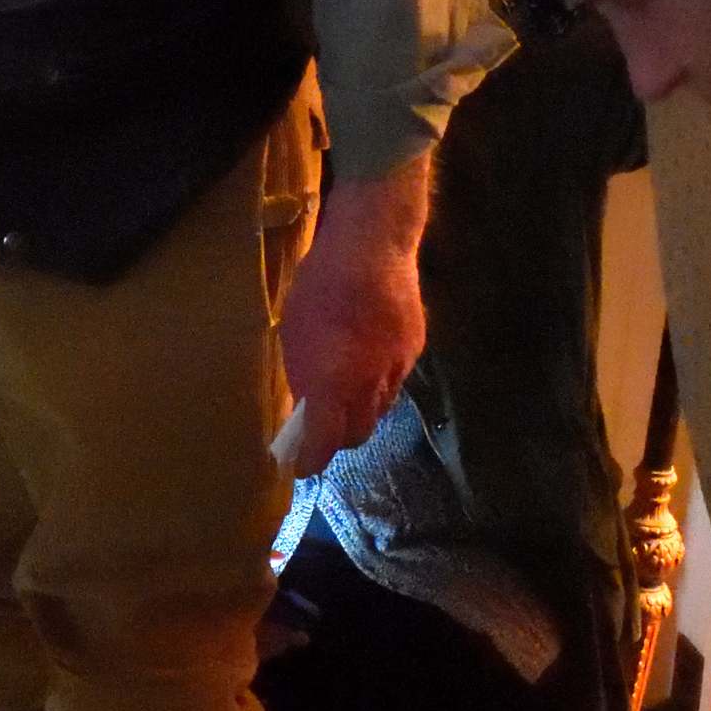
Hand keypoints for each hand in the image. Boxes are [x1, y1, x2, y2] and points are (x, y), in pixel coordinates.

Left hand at [274, 157, 431, 476]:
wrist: (374, 244)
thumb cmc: (320, 284)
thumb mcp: (295, 331)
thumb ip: (303, 375)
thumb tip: (306, 405)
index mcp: (333, 383)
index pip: (325, 442)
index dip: (311, 459)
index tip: (299, 466)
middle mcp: (369, 385)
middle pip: (358, 433)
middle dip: (338, 439)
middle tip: (320, 431)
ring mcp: (397, 367)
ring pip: (380, 409)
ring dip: (360, 411)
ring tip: (343, 396)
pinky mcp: (415, 349)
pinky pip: (395, 381)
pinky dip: (378, 383)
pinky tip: (367, 362)